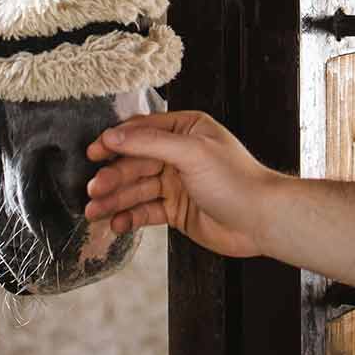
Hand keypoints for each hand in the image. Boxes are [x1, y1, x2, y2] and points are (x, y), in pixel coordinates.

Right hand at [84, 110, 278, 258]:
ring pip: (137, 189)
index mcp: (185, 130)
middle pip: (135, 163)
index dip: (115, 142)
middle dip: (113, 177)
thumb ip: (149, 143)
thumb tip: (114, 135)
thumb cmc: (237, 181)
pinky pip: (146, 211)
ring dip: (115, 200)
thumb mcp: (191, 152)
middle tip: (93, 189)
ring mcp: (177, 184)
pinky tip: (116, 224)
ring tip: (94, 211)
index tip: (93, 152)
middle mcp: (179, 155)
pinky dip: (129, 217)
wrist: (261, 221)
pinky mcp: (177, 210)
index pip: (141, 131)